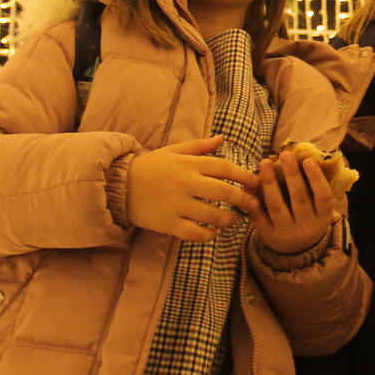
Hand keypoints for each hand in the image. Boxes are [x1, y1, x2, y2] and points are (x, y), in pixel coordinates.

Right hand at [126, 136, 248, 240]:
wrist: (117, 185)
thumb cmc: (149, 166)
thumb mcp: (173, 151)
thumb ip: (199, 147)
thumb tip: (221, 139)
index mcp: (188, 164)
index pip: (224, 168)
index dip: (244, 175)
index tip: (256, 182)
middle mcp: (185, 183)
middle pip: (224, 192)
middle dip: (243, 199)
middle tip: (253, 204)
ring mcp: (177, 205)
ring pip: (213, 215)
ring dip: (229, 219)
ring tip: (234, 219)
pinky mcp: (168, 223)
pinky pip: (194, 233)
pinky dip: (208, 235)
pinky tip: (213, 233)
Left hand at [240, 150, 338, 253]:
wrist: (297, 250)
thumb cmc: (308, 216)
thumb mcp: (318, 207)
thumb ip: (314, 187)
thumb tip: (303, 154)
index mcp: (322, 217)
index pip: (323, 197)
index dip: (316, 179)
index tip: (308, 160)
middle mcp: (306, 226)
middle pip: (299, 199)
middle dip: (292, 175)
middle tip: (285, 154)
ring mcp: (286, 233)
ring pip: (277, 206)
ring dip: (270, 183)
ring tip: (264, 163)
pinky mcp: (268, 236)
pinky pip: (259, 218)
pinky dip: (254, 203)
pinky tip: (248, 186)